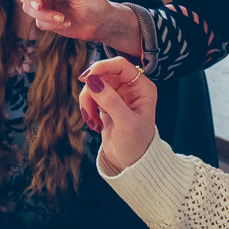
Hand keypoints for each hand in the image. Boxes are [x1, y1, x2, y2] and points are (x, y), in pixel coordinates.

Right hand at [0, 0, 138, 50]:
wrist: (101, 24)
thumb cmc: (93, 2)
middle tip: (39, 7)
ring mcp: (44, 3)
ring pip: (29, 8)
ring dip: (45, 15)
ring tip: (63, 19)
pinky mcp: (46, 19)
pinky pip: (38, 22)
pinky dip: (50, 24)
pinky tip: (66, 22)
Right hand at [79, 57, 157, 171]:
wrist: (131, 163)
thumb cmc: (136, 144)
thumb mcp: (126, 123)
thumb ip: (110, 101)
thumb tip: (92, 81)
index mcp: (142, 87)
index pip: (119, 65)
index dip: (101, 67)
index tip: (86, 78)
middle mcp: (131, 87)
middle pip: (102, 74)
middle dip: (91, 91)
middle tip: (87, 108)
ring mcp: (118, 94)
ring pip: (94, 85)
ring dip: (88, 102)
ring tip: (92, 122)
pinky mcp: (107, 103)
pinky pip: (91, 97)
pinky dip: (88, 109)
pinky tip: (94, 124)